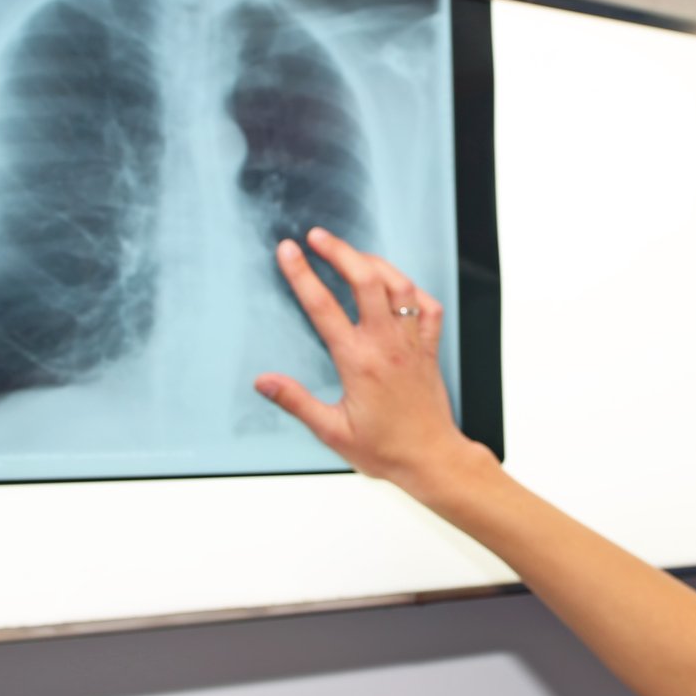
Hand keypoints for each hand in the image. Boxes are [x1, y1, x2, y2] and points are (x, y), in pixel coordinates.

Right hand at [254, 227, 484, 492]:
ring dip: (375, 263)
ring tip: (352, 253)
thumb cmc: (384, 450)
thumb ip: (296, 402)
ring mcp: (411, 344)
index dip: (302, 274)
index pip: (323, 307)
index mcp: (358, 362)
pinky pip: (427, 307)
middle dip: (340, 252)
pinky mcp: (429, 349)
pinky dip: (412, 290)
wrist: (432, 459)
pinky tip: (397, 287)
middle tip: (318, 236)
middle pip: (365, 281)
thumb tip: (262, 381)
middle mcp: (386, 345)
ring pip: (399, 286)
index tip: (288, 250)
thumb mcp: (332, 432)